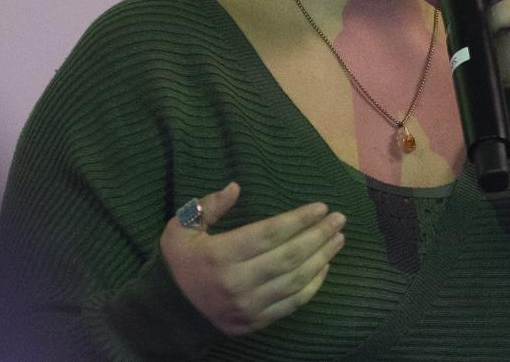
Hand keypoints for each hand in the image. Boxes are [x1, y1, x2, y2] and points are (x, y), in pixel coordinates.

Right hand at [161, 182, 346, 336]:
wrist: (169, 312)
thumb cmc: (178, 263)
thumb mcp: (181, 228)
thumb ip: (208, 206)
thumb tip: (236, 187)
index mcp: (219, 255)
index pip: (269, 233)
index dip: (298, 219)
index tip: (321, 207)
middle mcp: (237, 282)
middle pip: (288, 256)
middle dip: (318, 235)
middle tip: (340, 219)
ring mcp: (248, 305)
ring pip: (295, 280)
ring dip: (322, 258)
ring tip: (338, 240)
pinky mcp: (255, 322)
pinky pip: (292, 304)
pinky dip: (312, 285)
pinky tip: (324, 267)